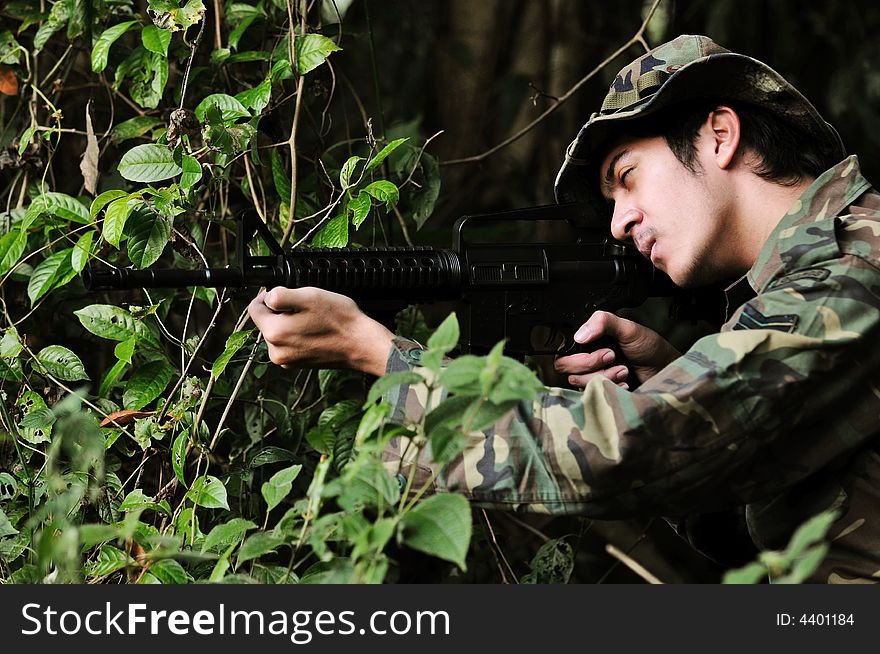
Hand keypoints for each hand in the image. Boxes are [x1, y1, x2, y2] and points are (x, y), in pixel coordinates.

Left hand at [247, 287, 393, 375]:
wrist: (362, 345)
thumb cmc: (340, 321)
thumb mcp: (310, 296)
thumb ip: (281, 295)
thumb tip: (267, 296)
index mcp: (275, 333)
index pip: (254, 309)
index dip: (267, 296)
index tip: (284, 293)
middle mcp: (276, 351)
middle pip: (266, 321)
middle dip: (281, 311)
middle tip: (306, 307)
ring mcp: (287, 360)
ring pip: (278, 332)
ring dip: (290, 322)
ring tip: (313, 319)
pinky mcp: (297, 363)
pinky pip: (289, 343)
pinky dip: (298, 334)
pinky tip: (315, 330)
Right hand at [554, 310, 680, 388]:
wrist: (665, 370)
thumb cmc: (648, 347)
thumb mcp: (627, 327)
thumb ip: (603, 322)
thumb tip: (580, 335)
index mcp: (587, 342)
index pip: (564, 351)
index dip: (580, 354)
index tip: (605, 351)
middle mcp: (585, 360)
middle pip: (566, 367)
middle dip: (591, 365)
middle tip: (613, 357)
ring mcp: (592, 377)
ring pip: (578, 383)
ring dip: (604, 376)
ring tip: (624, 370)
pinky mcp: (600, 392)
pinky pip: (592, 395)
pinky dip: (610, 388)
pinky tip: (624, 383)